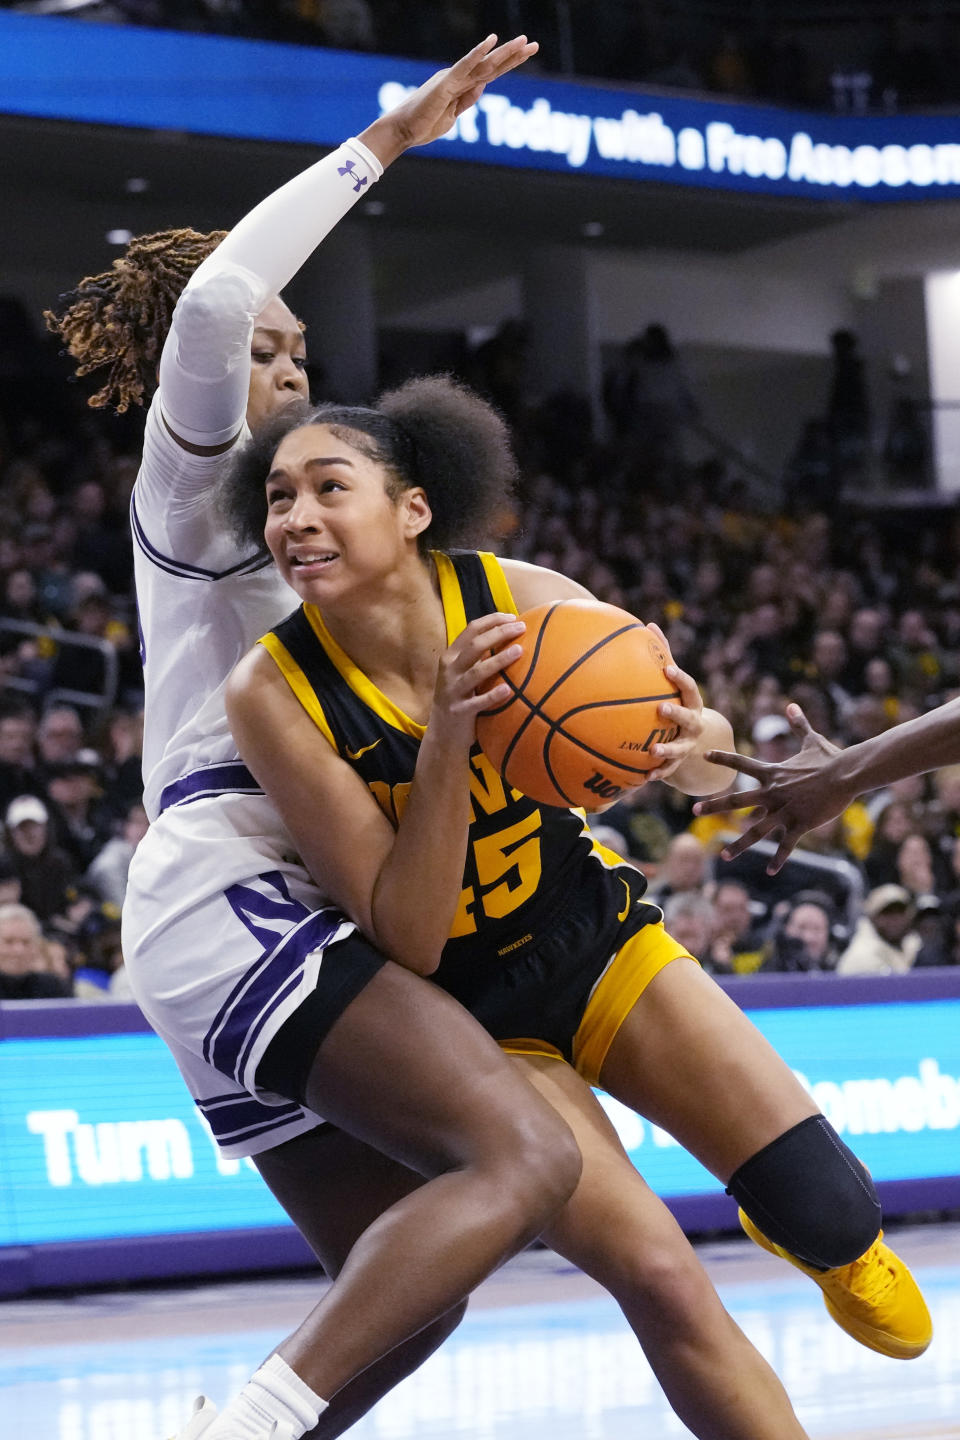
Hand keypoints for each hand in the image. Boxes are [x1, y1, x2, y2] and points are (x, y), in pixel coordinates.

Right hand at [364, 35, 538, 163]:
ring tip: (524, 41)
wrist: (402, 132)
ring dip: (504, 53)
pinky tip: (491, 41)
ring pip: (483, 64)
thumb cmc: (423, 126)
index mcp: (461, 86)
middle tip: (534, 44)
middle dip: (514, 55)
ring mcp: (453, 79)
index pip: (491, 73)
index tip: (527, 53)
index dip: (509, 63)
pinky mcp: (445, 83)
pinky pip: (464, 67)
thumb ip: (466, 101)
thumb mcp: (452, 116)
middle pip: (491, 65)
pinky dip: (478, 54)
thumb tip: (483, 86)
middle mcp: (459, 78)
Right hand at [430, 613, 524, 750]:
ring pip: (477, 672)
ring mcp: (453, 691)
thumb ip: (477, 656)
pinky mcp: (460, 711)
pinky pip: (478, 702)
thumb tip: (508, 635)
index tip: (514, 618)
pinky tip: (509, 690)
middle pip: (475, 646)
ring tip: (519, 651)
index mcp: (451, 656)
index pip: (471, 629)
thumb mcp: (462, 673)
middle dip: (499, 633)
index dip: (492, 620)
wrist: (442, 733)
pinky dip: (493, 695)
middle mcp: (449, 670)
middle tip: (522, 628)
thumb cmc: (460, 697)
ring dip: (499, 660)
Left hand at [642, 623, 703, 782]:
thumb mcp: (676, 684)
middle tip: (661, 709)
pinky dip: (657, 774)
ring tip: (652, 751)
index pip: (689, 689)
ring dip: (666, 751)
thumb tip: (650, 624)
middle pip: (688, 719)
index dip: (680, 679)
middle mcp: (693, 725)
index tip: (668, 669)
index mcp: (692, 703)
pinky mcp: (679, 764)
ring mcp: (688, 746)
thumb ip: (664, 656)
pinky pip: (668, 771)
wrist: (701, 743)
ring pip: (679, 750)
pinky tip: (644, 778)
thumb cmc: (680, 704)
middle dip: (676, 714)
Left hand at [692, 703, 843, 872]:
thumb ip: (799, 724)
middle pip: (737, 800)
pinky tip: (770, 872)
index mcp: (773, 773)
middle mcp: (772, 792)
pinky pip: (785, 845)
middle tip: (695, 810)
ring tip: (724, 854)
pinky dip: (778, 859)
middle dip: (714, 805)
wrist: (847, 774)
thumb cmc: (830, 758)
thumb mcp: (812, 739)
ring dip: (739, 844)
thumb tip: (792, 705)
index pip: (741, 763)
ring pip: (756, 830)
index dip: (722, 758)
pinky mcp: (799, 824)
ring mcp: (784, 810)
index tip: (704, 755)